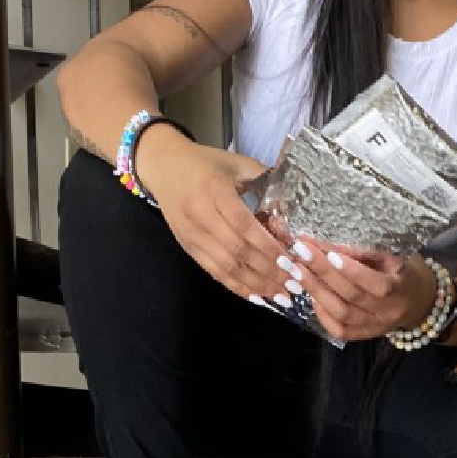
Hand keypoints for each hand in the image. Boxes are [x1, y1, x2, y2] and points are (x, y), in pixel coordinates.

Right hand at [136, 125, 295, 306]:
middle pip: (236, 249)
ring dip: (254, 283)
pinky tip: (255, 295)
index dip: (266, 245)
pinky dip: (235, 285)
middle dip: (266, 269)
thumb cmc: (205, 163)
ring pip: (225, 266)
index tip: (289, 260)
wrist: (164, 167)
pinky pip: (212, 271)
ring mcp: (192, 234)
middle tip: (292, 282)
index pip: (243, 224)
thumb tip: (291, 199)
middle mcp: (201, 216)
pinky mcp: (187, 247)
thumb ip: (263, 178)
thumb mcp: (236, 162)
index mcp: (215, 191)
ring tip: (279, 294)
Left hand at [289, 243, 436, 342]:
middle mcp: (389, 312)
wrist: (420, 302)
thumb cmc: (406, 272)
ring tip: (299, 271)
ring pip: (342, 314)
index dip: (351, 270)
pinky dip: (322, 313)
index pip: (375, 283)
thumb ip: (368, 253)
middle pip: (352, 296)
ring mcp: (376, 327)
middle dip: (323, 273)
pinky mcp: (365, 335)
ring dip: (317, 291)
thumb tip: (332, 247)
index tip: (328, 252)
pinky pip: (340, 330)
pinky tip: (312, 295)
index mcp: (402, 289)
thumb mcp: (396, 256)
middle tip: (301, 253)